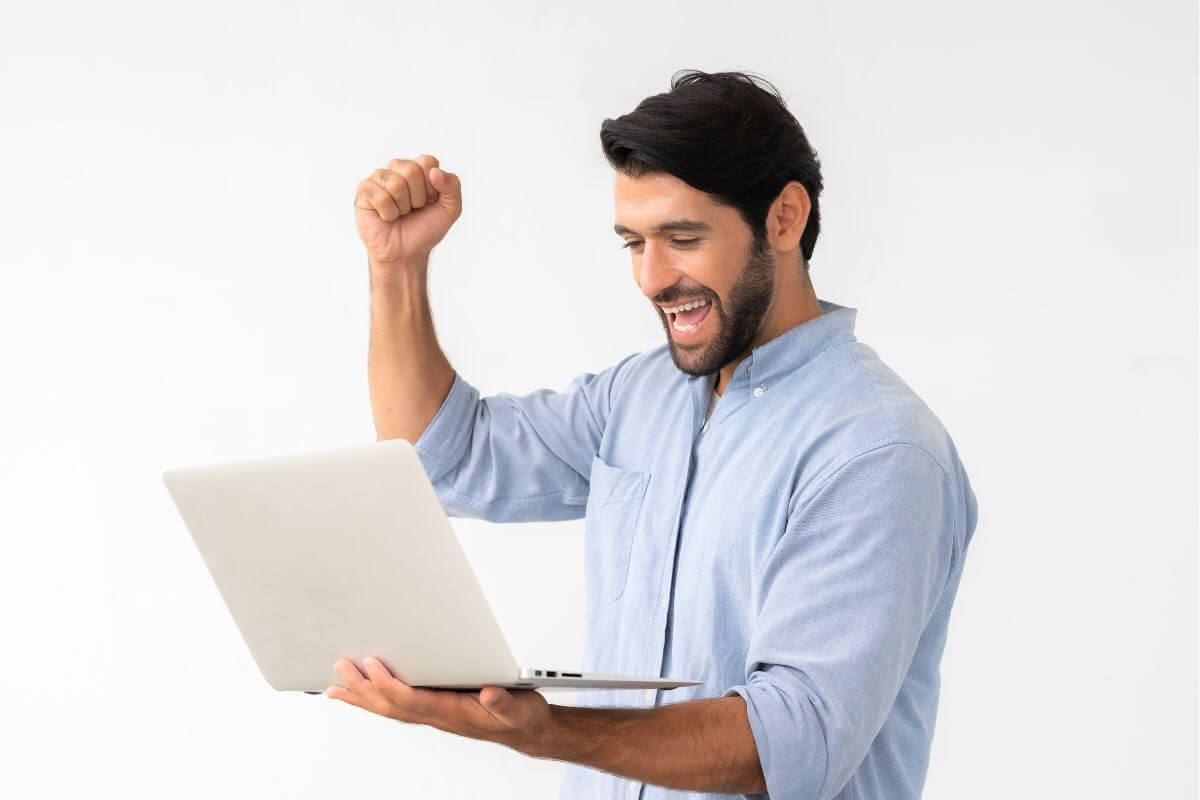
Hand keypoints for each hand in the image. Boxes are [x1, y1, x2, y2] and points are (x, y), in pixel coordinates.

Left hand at [327, 657, 554, 754]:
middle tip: (341, 668)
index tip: (372, 664)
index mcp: (452, 711)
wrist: (522, 728)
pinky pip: (397, 705)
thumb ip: (503, 702)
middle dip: (364, 688)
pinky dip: (374, 699)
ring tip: (337, 684)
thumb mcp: (518, 707)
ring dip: (362, 696)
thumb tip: (490, 693)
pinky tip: (361, 693)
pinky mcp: (433, 708)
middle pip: (391, 704)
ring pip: (389, 707)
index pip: (412, 699)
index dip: (390, 683)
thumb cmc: (518, 715)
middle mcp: (437, 714)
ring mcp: (432, 713)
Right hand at [354, 154, 462, 270]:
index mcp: (419, 168)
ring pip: (395, 184)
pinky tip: (386, 217)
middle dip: (417, 198)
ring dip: (402, 207)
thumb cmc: (425, 229)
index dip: (432, 187)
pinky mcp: (364, 190)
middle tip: (413, 209)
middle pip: (411, 170)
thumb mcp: (450, 210)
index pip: (428, 162)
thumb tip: (435, 171)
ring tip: (400, 213)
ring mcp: (379, 177)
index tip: (429, 201)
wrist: (406, 253)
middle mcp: (398, 168)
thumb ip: (453, 186)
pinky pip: (380, 197)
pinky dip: (388, 214)